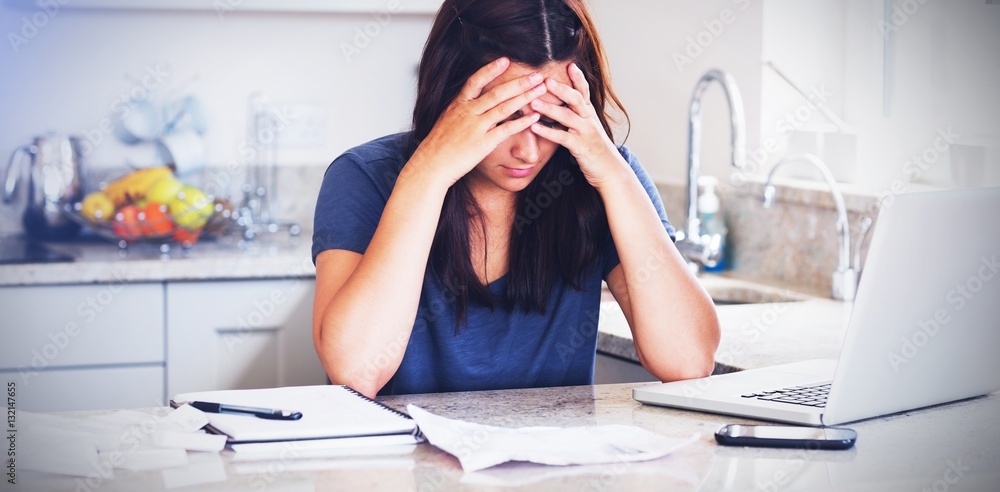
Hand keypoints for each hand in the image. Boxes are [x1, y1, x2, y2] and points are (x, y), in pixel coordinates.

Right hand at [410, 57, 546, 186]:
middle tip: (537, 74)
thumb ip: (460, 111)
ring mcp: (476, 127)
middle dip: (520, 82)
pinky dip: (522, 121)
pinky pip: (507, 129)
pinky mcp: (483, 143)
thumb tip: (469, 104)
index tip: (506, 60)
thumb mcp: (447, 121)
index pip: (476, 81)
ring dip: (525, 97)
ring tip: (541, 89)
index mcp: (458, 105)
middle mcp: (468, 112)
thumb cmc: (437, 146)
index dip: (491, 70)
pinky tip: (535, 116)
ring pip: (505, 107)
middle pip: (497, 92)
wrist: (430, 165)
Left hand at [527, 63, 626, 188]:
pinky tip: (534, 127)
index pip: (584, 91)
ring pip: (568, 116)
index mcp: (589, 112)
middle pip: (576, 99)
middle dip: (562, 88)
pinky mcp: (580, 147)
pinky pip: (562, 137)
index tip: (570, 64)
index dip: (578, 77)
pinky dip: (547, 131)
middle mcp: (589, 119)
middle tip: (545, 79)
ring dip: (549, 108)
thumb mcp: (588, 126)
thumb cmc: (593, 147)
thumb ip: (577, 113)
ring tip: (533, 102)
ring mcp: (585, 132)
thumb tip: (563, 102)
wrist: (608, 168)